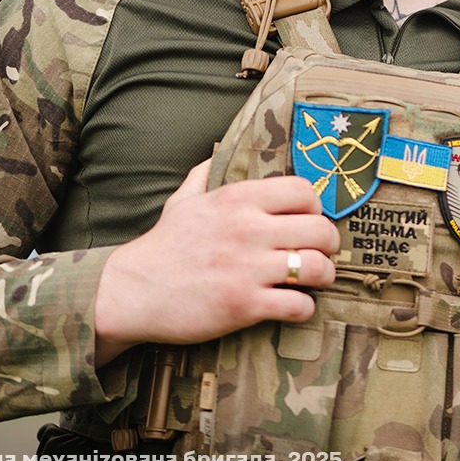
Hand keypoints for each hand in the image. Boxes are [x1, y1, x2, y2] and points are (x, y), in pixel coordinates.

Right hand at [93, 159, 339, 364]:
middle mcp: (246, 229)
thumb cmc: (161, 247)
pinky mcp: (244, 304)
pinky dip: (304, 308)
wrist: (130, 293)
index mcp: (237, 199)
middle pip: (321, 229)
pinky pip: (298, 304)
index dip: (315, 208)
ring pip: (317, 267)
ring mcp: (247, 268)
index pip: (304, 191)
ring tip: (314, 281)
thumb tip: (217, 152)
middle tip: (321, 254)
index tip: (309, 221)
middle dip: (329, 245)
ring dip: (323, 276)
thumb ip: (204, 175)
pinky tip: (294, 305)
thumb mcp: (181, 201)